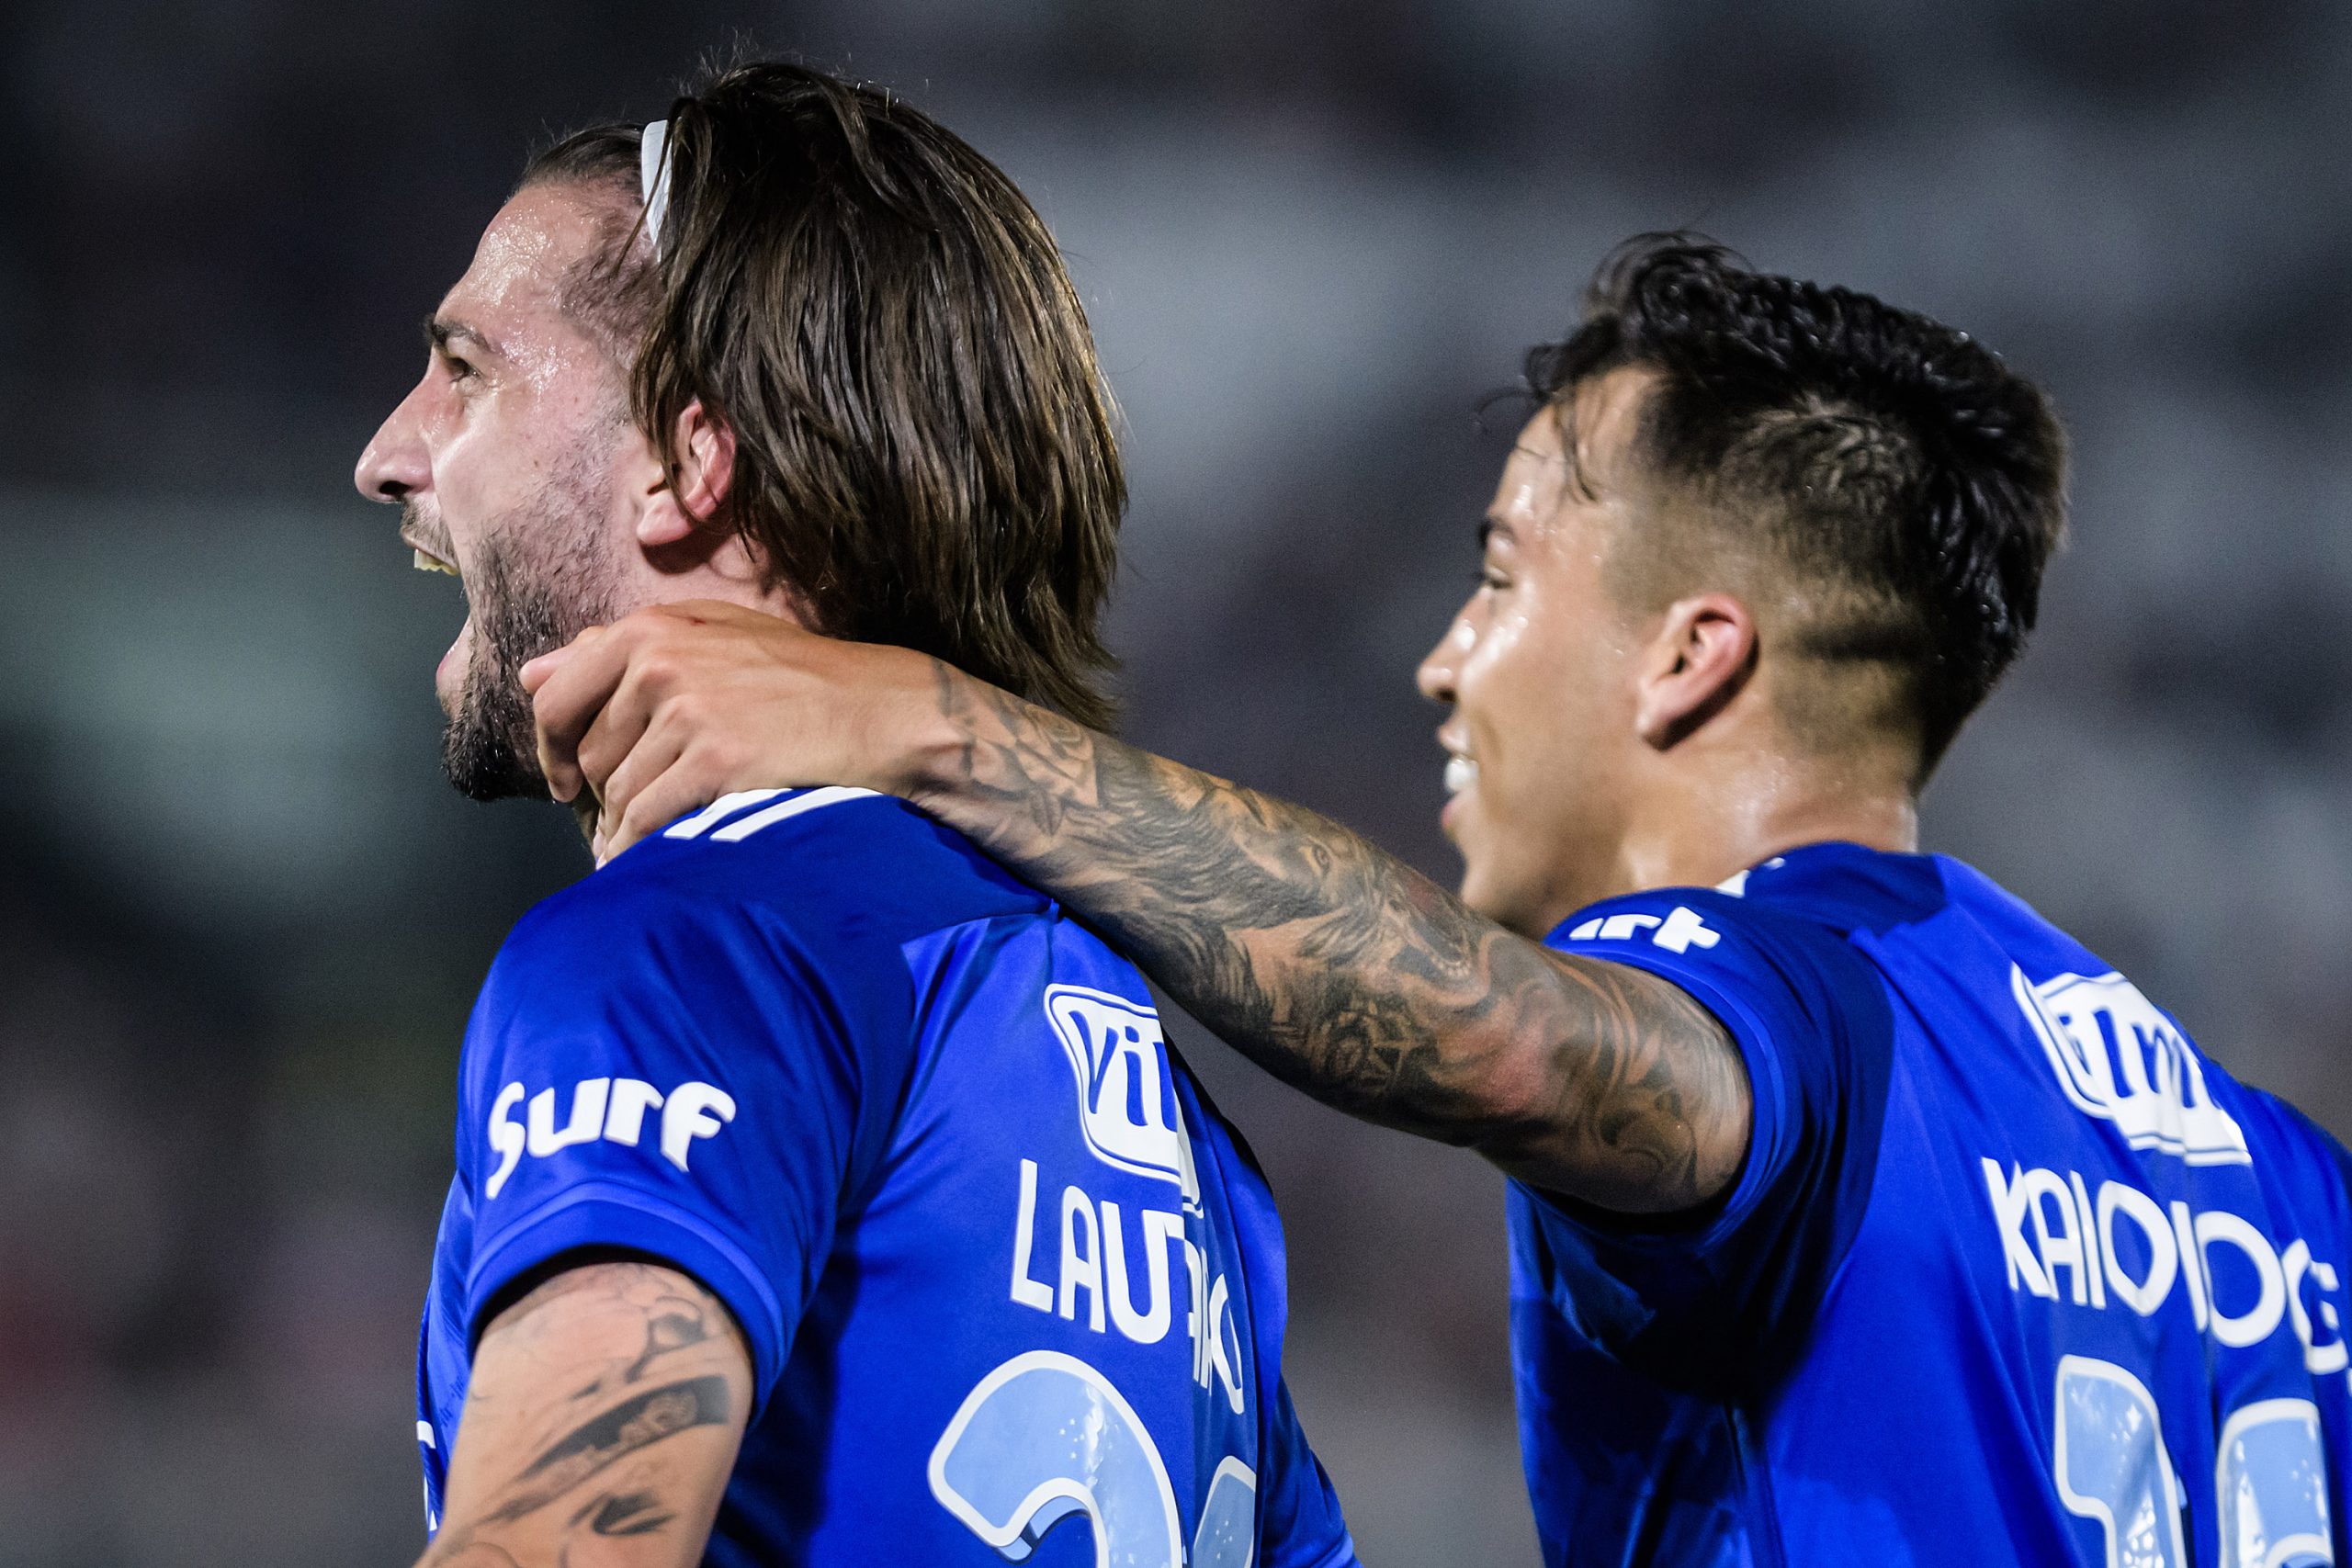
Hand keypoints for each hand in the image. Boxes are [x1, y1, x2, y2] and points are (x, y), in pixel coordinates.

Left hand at [522, 601, 946, 860]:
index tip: (565, 782)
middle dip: (607, 793)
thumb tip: (533, 672)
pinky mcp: (716, 761)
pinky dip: (646, 849)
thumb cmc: (802, 678)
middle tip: (643, 812)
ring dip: (632, 826)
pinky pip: (650, 820)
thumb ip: (619, 650)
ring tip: (666, 836)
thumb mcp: (714, 638)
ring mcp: (688, 713)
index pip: (556, 697)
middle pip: (591, 754)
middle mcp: (659, 665)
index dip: (551, 749)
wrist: (882, 714)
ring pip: (619, 793)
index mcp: (650, 630)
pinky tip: (662, 859)